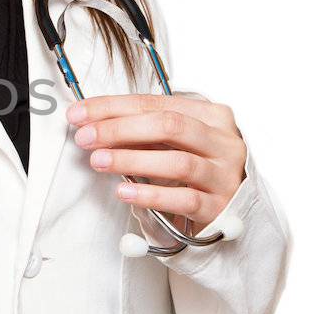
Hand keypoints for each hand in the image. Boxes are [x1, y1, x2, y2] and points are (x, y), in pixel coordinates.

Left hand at [66, 93, 246, 226]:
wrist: (232, 209)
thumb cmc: (198, 169)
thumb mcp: (174, 143)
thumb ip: (142, 132)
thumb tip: (93, 123)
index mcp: (212, 116)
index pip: (156, 104)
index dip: (114, 107)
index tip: (80, 114)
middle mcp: (223, 142)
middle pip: (169, 126)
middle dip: (120, 129)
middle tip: (86, 137)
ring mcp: (224, 175)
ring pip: (178, 162)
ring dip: (132, 160)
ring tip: (99, 161)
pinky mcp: (220, 207)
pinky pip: (184, 199)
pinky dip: (151, 195)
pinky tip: (125, 192)